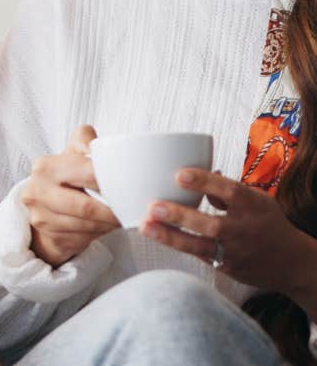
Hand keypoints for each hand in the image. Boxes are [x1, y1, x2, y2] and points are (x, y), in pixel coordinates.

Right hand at [21, 125, 120, 266]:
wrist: (43, 201)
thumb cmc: (65, 174)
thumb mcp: (73, 151)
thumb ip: (86, 141)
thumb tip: (102, 149)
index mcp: (45, 166)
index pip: (87, 174)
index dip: (112, 182)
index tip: (131, 188)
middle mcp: (37, 191)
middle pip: (86, 207)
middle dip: (112, 212)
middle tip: (131, 211)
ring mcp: (41, 216)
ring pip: (86, 226)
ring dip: (108, 225)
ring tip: (122, 218)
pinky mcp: (49, 236)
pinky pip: (82, 239)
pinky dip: (99, 234)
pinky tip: (105, 226)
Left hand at [139, 168, 302, 292]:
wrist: (292, 263)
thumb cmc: (266, 221)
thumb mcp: (255, 199)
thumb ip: (227, 188)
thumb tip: (199, 170)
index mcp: (252, 205)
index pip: (228, 191)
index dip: (203, 182)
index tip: (178, 175)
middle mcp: (244, 230)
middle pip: (210, 225)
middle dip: (179, 216)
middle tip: (152, 206)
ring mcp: (235, 252)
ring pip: (201, 247)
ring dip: (170, 237)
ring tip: (146, 226)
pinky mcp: (228, 268)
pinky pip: (200, 257)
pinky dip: (180, 247)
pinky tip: (158, 237)